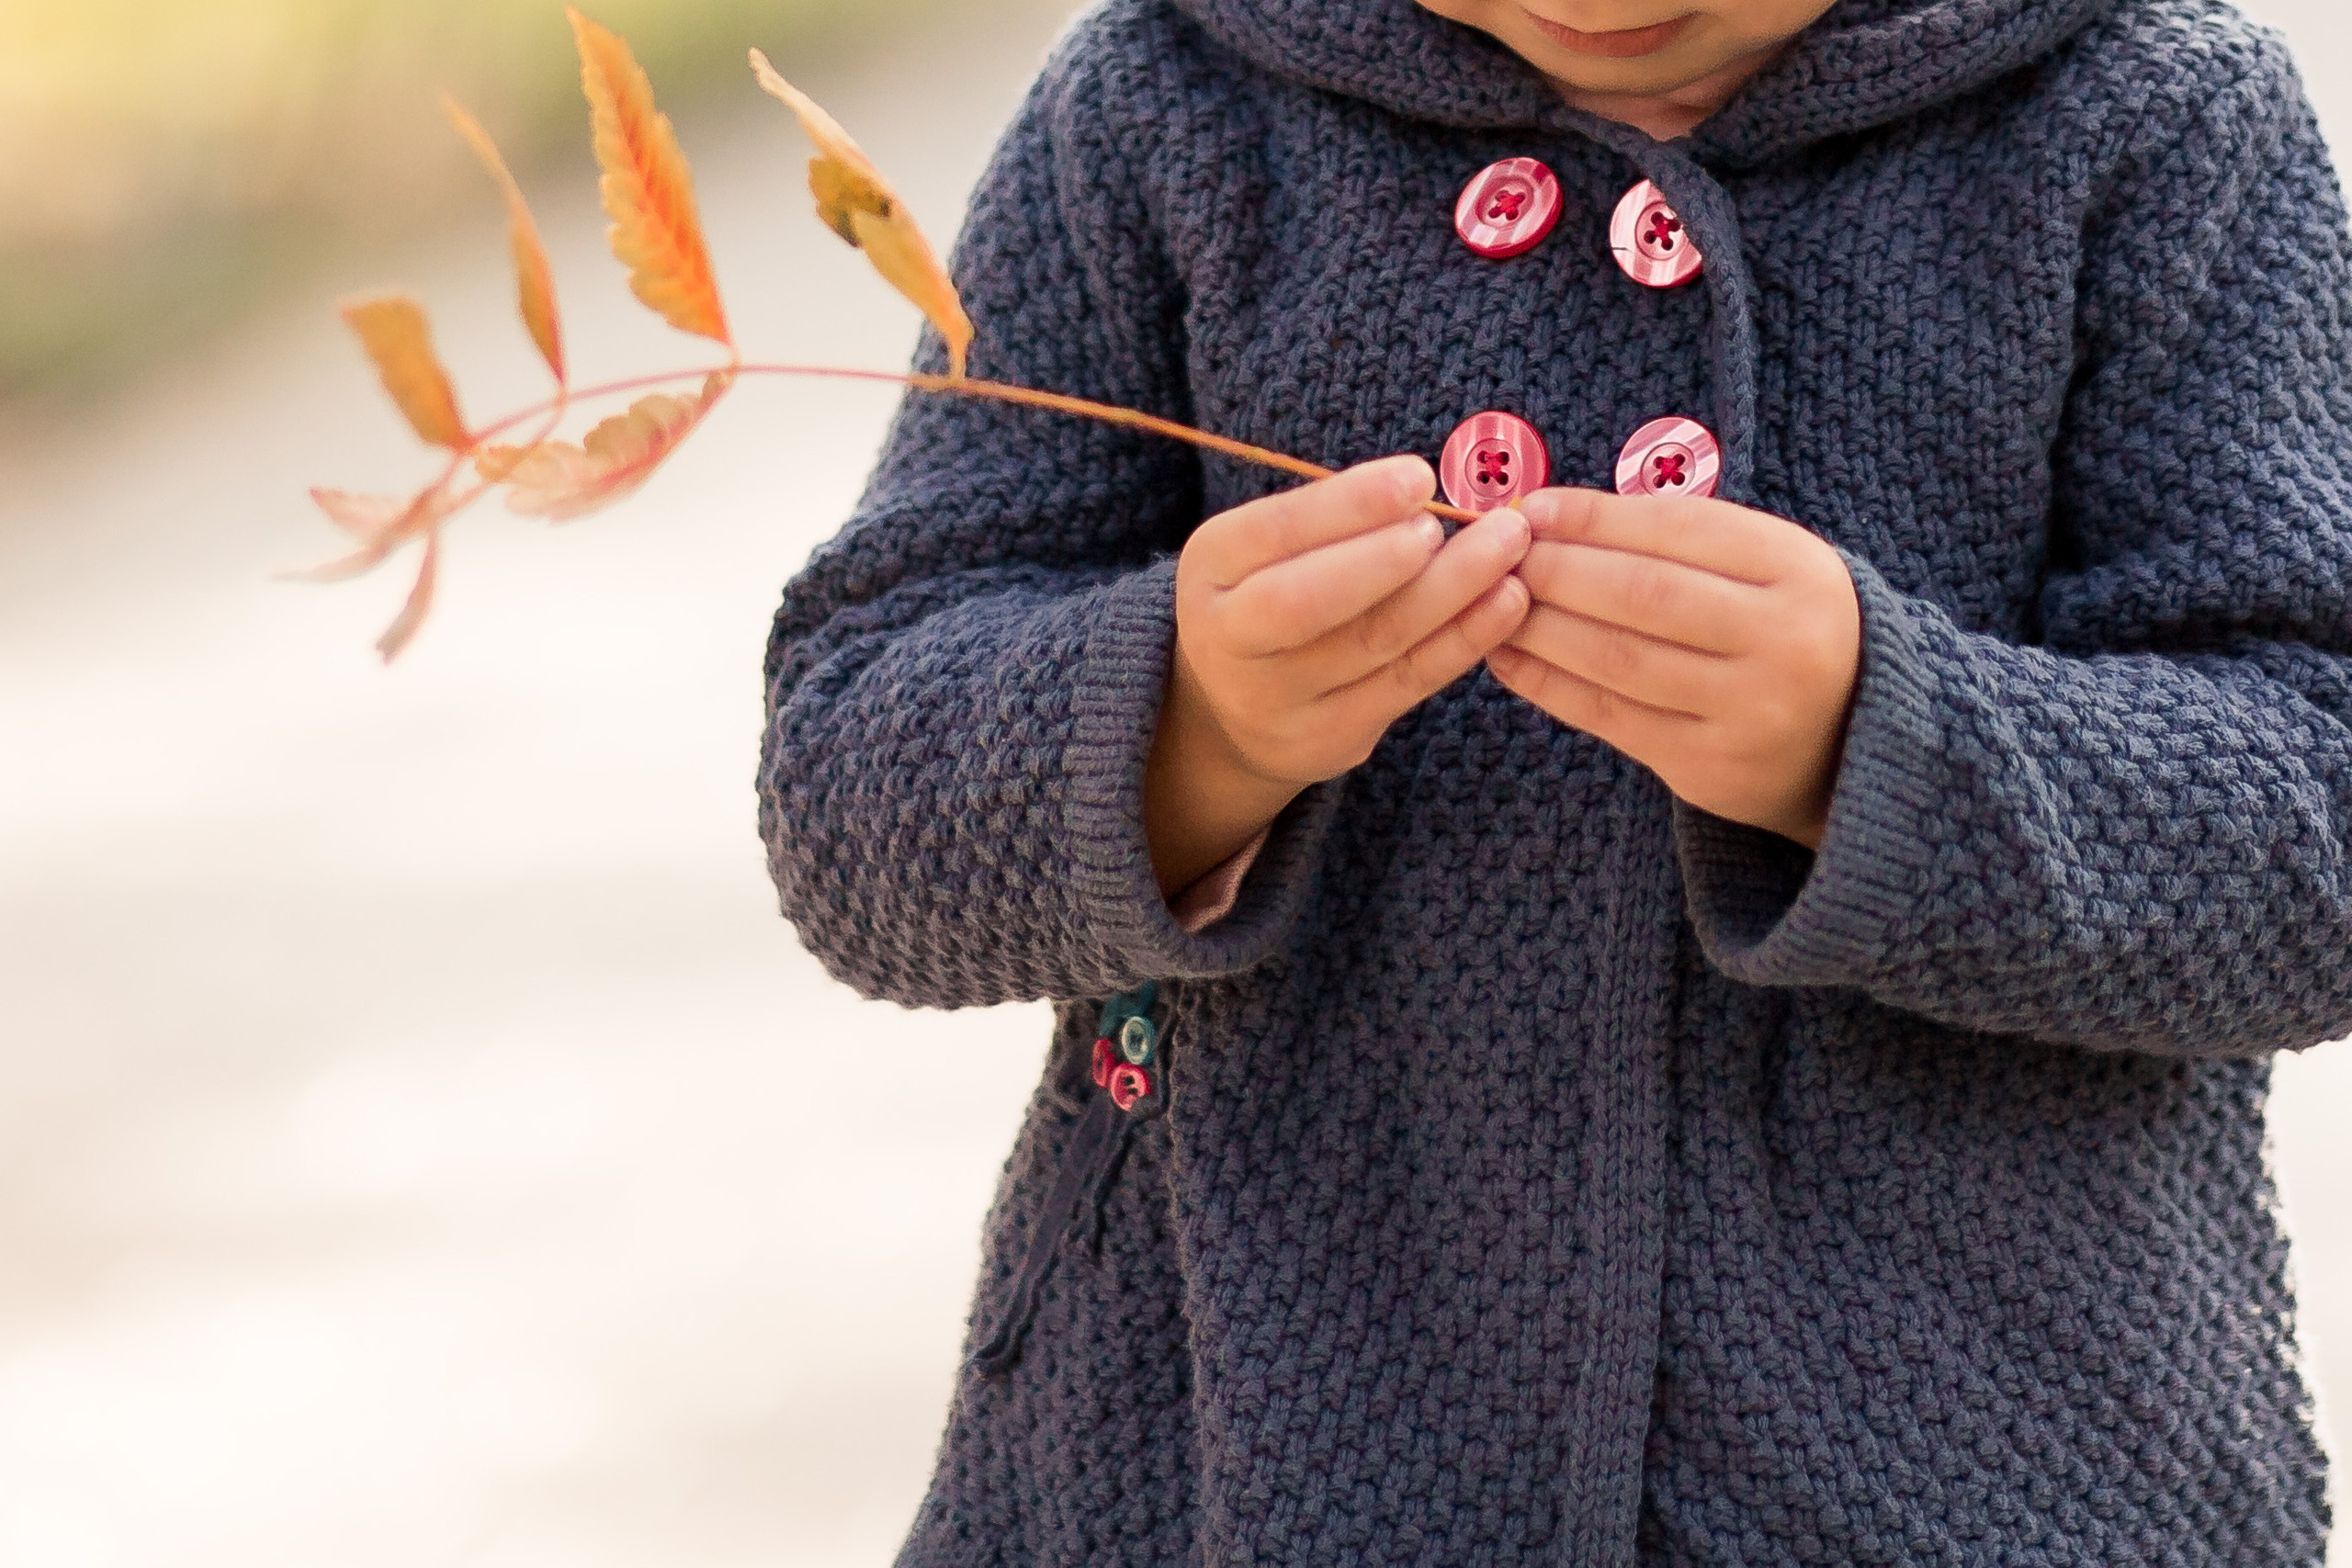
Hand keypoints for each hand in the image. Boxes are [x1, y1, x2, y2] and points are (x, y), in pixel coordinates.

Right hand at [1145, 456, 1532, 892]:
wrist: (1233, 712)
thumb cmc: (1270, 594)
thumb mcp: (1268, 548)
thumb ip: (1330, 521)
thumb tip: (1428, 488)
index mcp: (1211, 566)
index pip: (1276, 532)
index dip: (1349, 505)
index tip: (1418, 477)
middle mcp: (1230, 638)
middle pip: (1310, 602)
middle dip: (1390, 559)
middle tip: (1455, 523)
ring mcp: (1279, 698)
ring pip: (1373, 642)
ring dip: (1450, 591)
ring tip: (1507, 548)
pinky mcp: (1332, 737)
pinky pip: (1408, 683)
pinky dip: (1463, 640)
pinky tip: (1506, 604)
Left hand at [1486, 487, 1860, 848]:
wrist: (1848, 741)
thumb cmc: (1781, 629)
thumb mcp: (1764, 567)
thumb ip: (1677, 538)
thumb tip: (1552, 513)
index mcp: (1797, 570)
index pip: (1677, 529)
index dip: (1595, 518)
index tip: (1534, 508)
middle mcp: (1782, 639)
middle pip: (1642, 594)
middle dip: (1557, 569)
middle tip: (1500, 554)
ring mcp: (1747, 709)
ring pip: (1618, 658)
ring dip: (1540, 626)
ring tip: (1493, 603)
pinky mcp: (1709, 765)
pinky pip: (1610, 716)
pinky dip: (1548, 684)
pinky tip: (1507, 658)